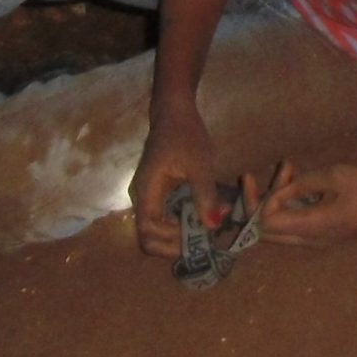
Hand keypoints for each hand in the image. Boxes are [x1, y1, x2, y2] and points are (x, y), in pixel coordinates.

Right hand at [129, 102, 219, 256]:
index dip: (170, 241)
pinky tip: (202, 217)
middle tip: (203, 239)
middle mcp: (143, 198)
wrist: (174, 112)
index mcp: (146, 191)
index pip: (148, 231)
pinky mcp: (158, 193)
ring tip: (207, 229)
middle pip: (149, 236)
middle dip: (174, 244)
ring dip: (180, 234)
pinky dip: (181, 222)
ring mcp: (149, 196)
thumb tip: (213, 226)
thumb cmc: (184, 134)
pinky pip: (165, 217)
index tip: (197, 236)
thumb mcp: (199, 164)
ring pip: (157, 229)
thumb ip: (205, 195)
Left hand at [257, 163, 356, 244]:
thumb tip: (280, 193)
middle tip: (256, 177)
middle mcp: (312, 240)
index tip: (279, 173)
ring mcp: (320, 239)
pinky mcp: (328, 233)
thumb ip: (303, 184)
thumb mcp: (336, 176)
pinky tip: (301, 181)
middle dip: (257, 204)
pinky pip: (298, 224)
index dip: (261, 199)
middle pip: (267, 232)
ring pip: (282, 228)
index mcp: (312, 227)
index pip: (267, 223)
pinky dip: (291, 204)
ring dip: (278, 200)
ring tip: (288, 169)